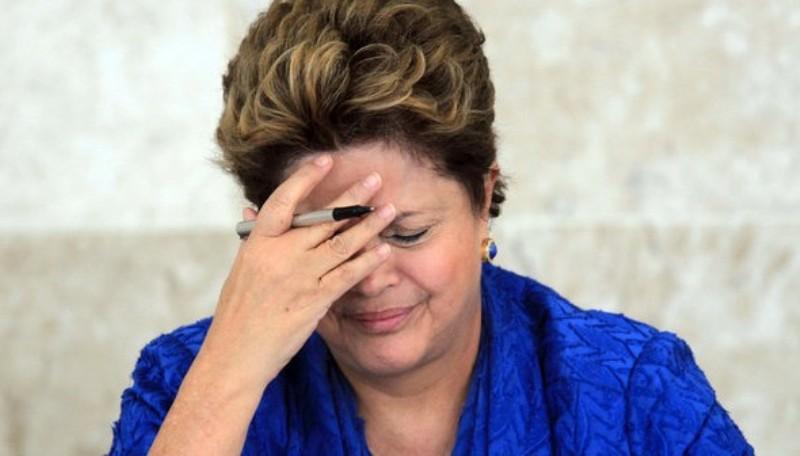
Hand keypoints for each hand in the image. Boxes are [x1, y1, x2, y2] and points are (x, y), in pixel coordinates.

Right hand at [200, 154, 394, 391]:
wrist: (236, 354)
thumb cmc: (238, 311)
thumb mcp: (241, 268)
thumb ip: (255, 239)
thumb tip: (250, 208)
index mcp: (258, 242)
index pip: (284, 200)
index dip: (306, 178)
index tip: (326, 160)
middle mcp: (279, 255)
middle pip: (322, 218)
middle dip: (352, 197)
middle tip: (376, 179)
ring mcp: (299, 277)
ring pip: (341, 243)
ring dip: (368, 224)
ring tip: (389, 210)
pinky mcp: (314, 300)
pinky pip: (347, 275)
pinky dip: (367, 261)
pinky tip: (383, 250)